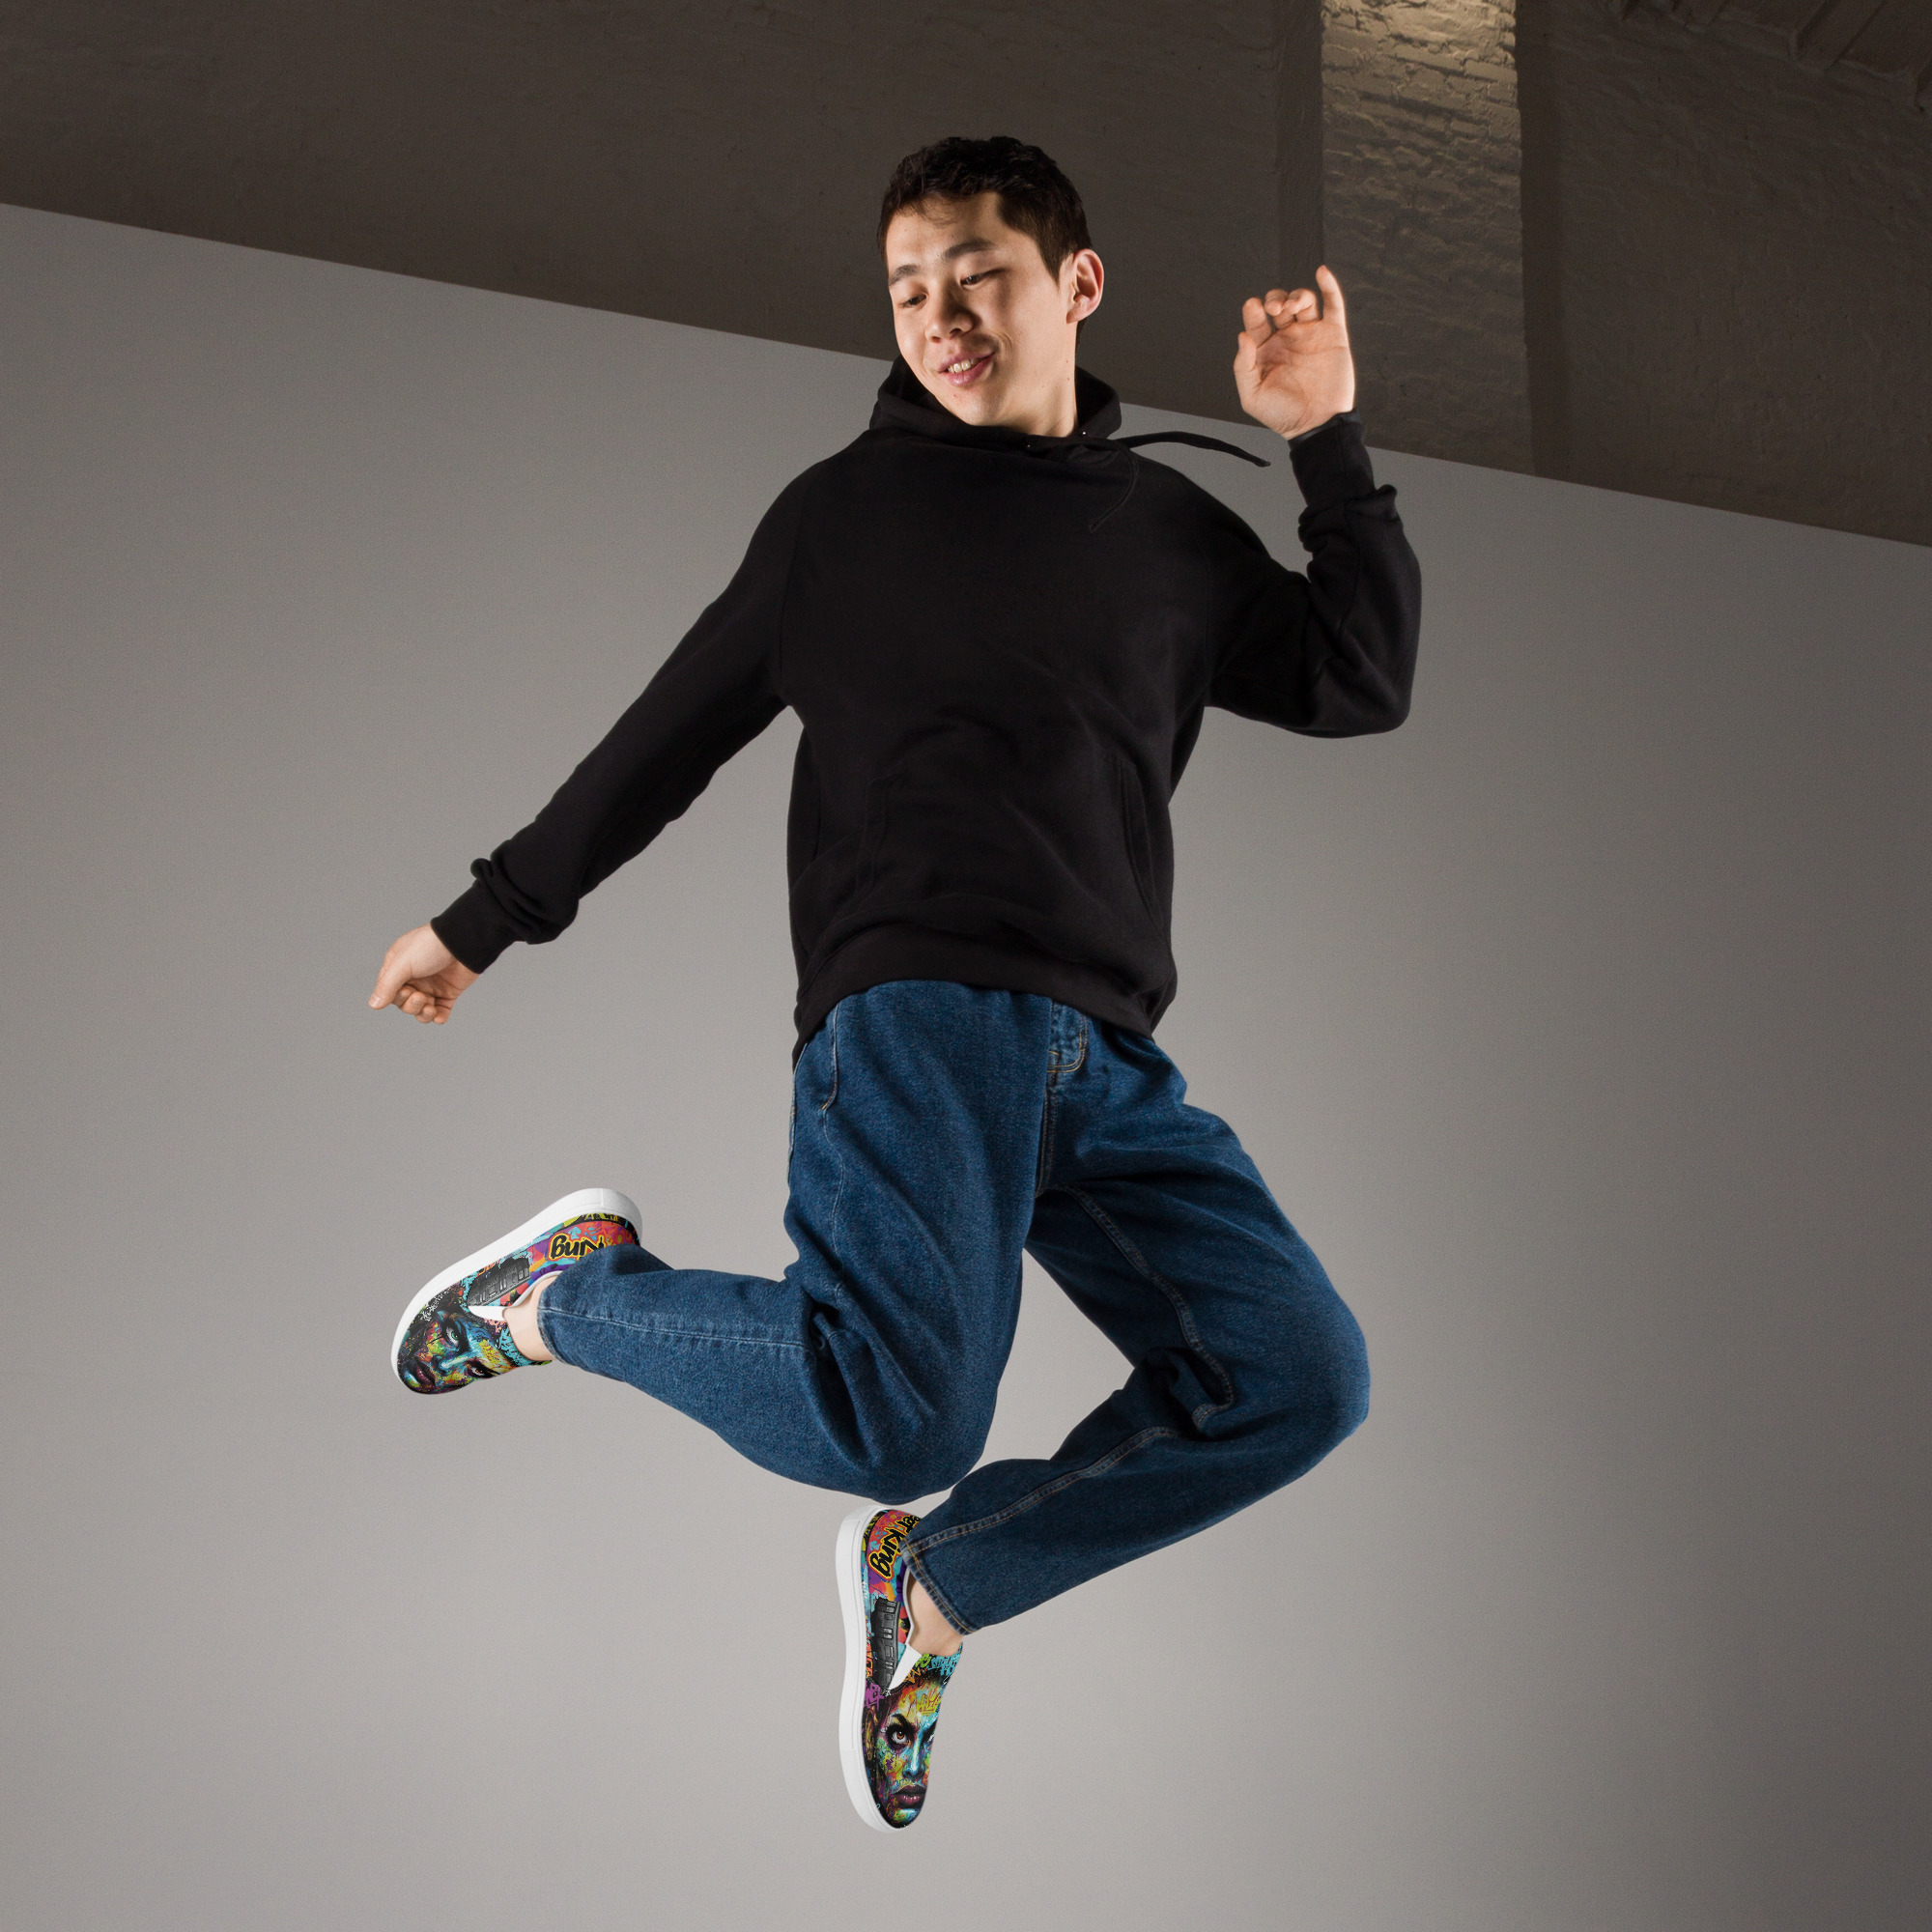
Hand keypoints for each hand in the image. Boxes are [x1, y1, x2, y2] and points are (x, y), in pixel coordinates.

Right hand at [368, 923, 476, 1024]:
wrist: (463, 942)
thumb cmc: (430, 946)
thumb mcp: (403, 964)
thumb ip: (387, 985)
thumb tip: (373, 1005)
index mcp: (399, 968)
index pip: (389, 992)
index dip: (396, 997)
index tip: (406, 990)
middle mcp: (414, 978)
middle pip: (404, 1004)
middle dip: (411, 1005)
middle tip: (420, 996)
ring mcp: (431, 986)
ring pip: (421, 1010)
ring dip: (423, 1014)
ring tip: (430, 1008)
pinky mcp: (448, 992)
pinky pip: (441, 1012)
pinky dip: (439, 1017)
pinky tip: (439, 1016)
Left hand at [1233, 265, 1355, 440]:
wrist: (1317, 425)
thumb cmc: (1283, 415)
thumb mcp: (1253, 396)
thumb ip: (1244, 366)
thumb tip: (1243, 336)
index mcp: (1266, 350)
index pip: (1257, 322)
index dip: (1253, 311)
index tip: (1253, 308)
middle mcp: (1287, 338)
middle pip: (1279, 304)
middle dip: (1275, 298)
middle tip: (1274, 307)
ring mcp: (1310, 334)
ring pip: (1304, 301)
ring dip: (1297, 295)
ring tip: (1291, 306)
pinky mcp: (1333, 335)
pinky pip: (1333, 305)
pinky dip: (1329, 286)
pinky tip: (1321, 273)